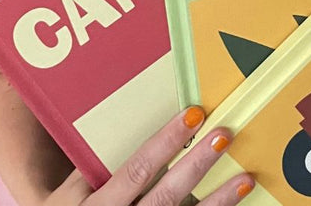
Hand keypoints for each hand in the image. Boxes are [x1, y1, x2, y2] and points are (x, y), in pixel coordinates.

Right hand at [38, 106, 253, 205]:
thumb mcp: (65, 198)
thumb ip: (92, 169)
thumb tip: (125, 121)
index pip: (137, 170)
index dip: (166, 143)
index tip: (194, 114)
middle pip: (165, 196)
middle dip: (197, 166)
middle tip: (225, 135)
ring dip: (217, 202)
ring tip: (245, 179)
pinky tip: (236, 205)